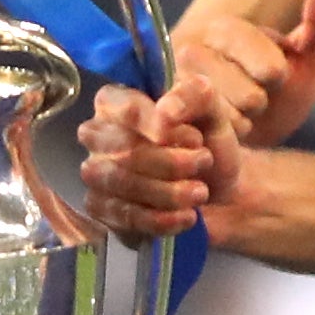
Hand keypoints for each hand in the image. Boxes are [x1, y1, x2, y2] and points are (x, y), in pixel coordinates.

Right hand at [80, 72, 243, 243]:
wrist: (218, 189)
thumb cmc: (207, 142)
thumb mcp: (212, 109)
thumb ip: (193, 96)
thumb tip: (165, 112)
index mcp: (117, 101)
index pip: (122, 107)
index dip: (153, 123)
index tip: (192, 137)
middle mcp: (97, 135)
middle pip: (122, 149)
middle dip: (170, 161)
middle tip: (204, 162)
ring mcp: (95, 173)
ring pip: (121, 183)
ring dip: (168, 192)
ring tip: (200, 192)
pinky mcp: (101, 209)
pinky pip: (122, 215)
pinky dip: (160, 219)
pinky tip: (187, 216)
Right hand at [170, 0, 314, 146]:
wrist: (247, 128)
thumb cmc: (278, 88)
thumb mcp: (307, 53)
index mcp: (223, 28)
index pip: (270, 67)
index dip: (278, 79)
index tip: (271, 76)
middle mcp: (187, 52)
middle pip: (250, 98)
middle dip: (258, 106)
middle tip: (248, 101)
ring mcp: (171, 88)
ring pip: (229, 122)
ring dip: (238, 128)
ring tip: (229, 117)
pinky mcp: (164, 122)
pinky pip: (207, 140)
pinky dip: (218, 144)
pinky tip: (213, 134)